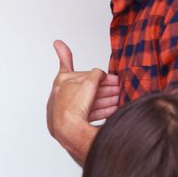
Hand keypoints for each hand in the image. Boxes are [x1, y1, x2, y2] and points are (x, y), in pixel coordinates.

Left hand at [46, 41, 117, 156]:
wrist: (68, 132)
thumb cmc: (72, 106)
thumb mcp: (88, 82)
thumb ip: (96, 73)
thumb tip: (100, 74)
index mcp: (61, 82)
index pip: (67, 65)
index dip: (65, 54)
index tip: (58, 44)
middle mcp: (62, 95)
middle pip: (86, 86)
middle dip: (103, 85)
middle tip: (117, 84)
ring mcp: (67, 110)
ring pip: (90, 100)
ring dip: (106, 97)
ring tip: (119, 96)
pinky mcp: (74, 123)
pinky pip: (90, 113)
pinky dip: (102, 109)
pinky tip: (113, 108)